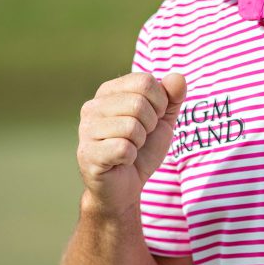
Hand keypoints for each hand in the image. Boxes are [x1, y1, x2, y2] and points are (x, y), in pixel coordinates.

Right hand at [77, 72, 186, 215]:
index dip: (160, 102)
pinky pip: (123, 148)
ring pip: (131, 126)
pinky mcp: (87, 154)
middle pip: (138, 103)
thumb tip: (178, 78)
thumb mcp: (164, 119)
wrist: (127, 186)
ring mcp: (86, 130)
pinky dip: (131, 157)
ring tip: (130, 147)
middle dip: (150, 124)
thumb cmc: (143, 148)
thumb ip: (173, 96)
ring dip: (140, 142)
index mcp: (110, 91)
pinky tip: (122, 160)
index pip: (145, 81)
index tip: (153, 118)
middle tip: (141, 137)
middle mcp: (92, 106)